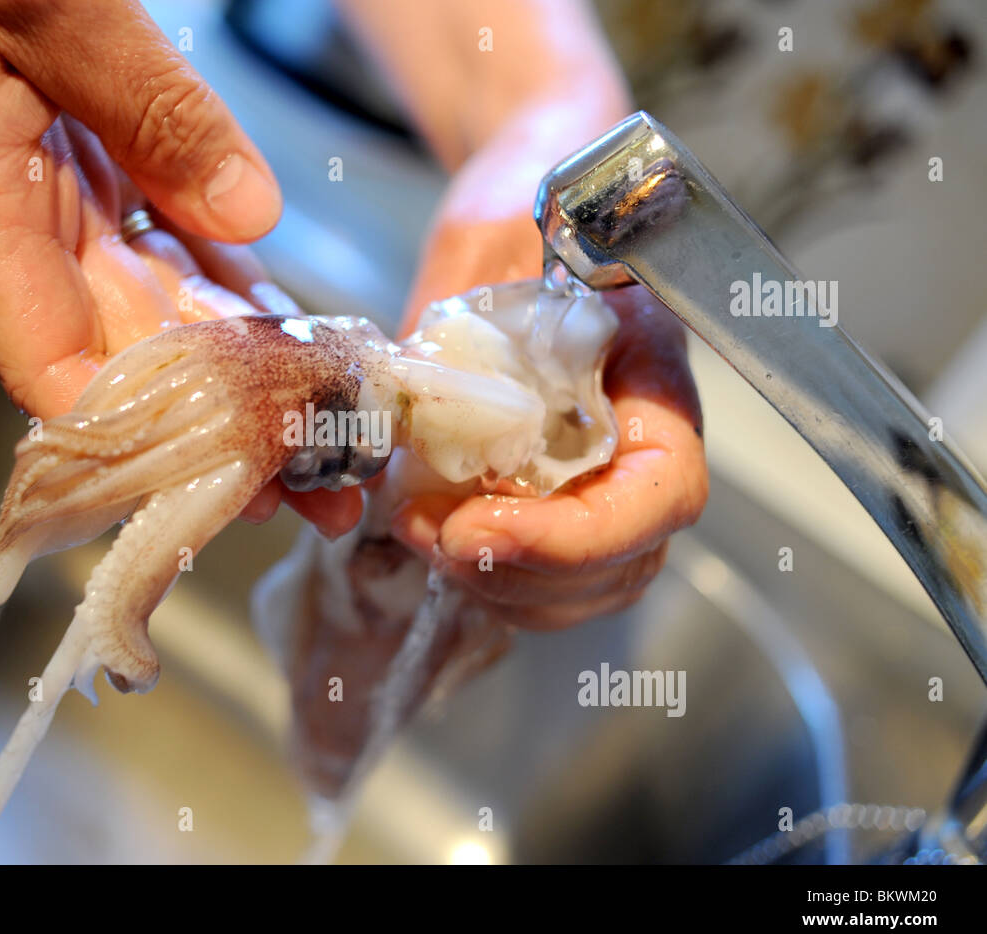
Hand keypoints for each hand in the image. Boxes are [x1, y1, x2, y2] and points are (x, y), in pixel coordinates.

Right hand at [0, 0, 360, 535]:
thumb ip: (143, 99)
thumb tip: (244, 211)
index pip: (43, 356)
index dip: (125, 431)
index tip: (221, 475)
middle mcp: (29, 210)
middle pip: (124, 355)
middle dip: (219, 430)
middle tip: (315, 483)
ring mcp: (74, 185)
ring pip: (162, 308)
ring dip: (243, 376)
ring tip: (327, 435)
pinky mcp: (113, 151)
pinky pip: (180, 240)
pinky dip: (238, 287)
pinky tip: (295, 335)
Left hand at [391, 109, 708, 628]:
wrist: (528, 202)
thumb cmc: (529, 208)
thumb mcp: (503, 240)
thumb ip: (482, 318)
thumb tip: (430, 399)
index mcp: (658, 381)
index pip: (660, 496)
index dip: (576, 538)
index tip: (476, 526)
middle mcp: (642, 448)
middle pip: (623, 565)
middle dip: (519, 571)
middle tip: (427, 532)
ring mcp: (602, 482)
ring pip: (582, 589)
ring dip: (495, 585)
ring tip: (416, 528)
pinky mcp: (553, 499)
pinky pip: (540, 575)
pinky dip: (483, 577)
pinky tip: (425, 528)